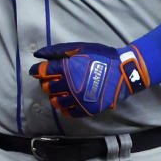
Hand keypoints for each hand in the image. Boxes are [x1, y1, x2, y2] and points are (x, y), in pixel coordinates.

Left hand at [28, 42, 149, 117]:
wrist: (124, 72)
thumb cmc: (102, 56)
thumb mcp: (80, 48)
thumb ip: (57, 51)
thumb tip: (37, 54)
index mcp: (68, 68)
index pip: (43, 72)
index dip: (37, 71)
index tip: (36, 71)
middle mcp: (71, 85)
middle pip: (48, 87)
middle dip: (45, 83)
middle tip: (50, 80)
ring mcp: (79, 99)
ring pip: (56, 101)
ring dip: (54, 96)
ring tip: (58, 91)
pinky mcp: (87, 109)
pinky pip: (69, 112)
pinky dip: (64, 108)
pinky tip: (67, 102)